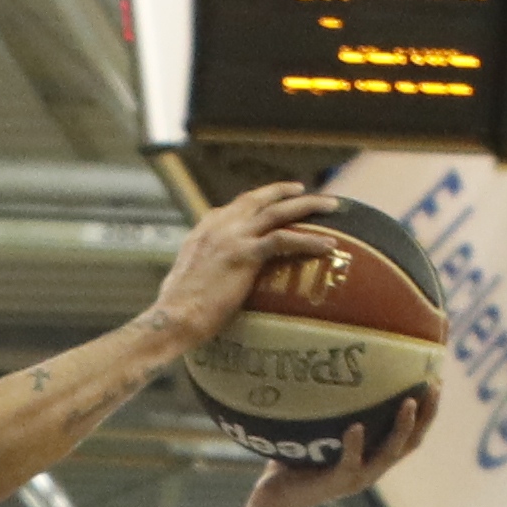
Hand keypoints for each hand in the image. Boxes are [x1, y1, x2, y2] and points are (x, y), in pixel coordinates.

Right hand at [141, 180, 325, 359]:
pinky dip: (309, 241)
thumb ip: (200, 268)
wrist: (174, 317)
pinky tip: (329, 244)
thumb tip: (205, 276)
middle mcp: (219, 226)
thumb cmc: (177, 309)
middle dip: (284, 191)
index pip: (234, 207)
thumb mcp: (185, 278)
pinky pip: (284, 240)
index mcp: (205, 230)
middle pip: (258, 199)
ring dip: (307, 205)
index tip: (272, 201)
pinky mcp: (245, 255)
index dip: (256, 202)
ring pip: (277, 212)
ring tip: (332, 205)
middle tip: (304, 189)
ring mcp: (233, 238)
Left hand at [248, 386, 432, 506]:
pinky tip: (356, 427)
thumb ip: (333, 406)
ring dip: (401, 428)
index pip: (412, 433)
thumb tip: (333, 362)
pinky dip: (354, 445)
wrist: (277, 497)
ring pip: (389, 454)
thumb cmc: (298, 458)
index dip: (429, 410)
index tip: (437, 380)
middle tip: (434, 386)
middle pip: (412, 442)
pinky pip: (350, 463)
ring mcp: (357, 478)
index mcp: (375, 456)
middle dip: (427, 415)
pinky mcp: (336, 483)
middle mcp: (373, 468)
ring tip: (408, 404)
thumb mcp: (321, 429)